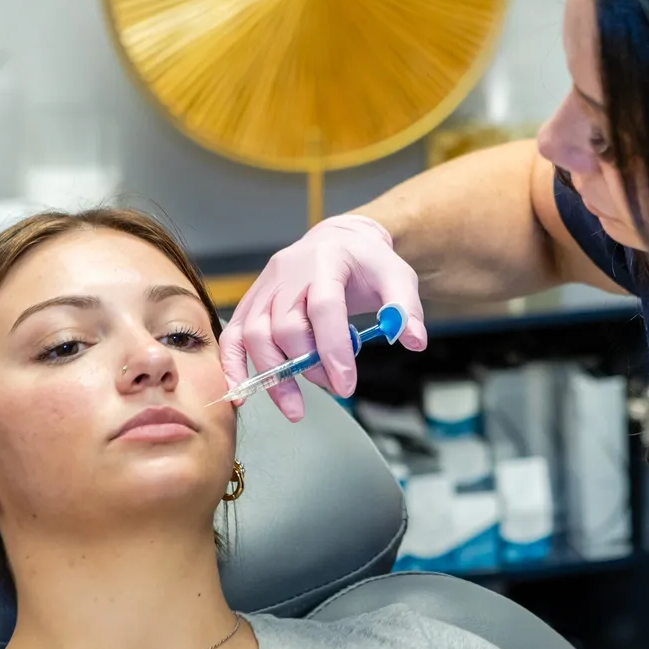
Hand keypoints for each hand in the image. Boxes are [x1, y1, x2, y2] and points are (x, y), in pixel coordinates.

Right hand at [219, 215, 427, 420]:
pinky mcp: (252, 302)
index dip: (333, 349)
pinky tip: (244, 393)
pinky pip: (233, 335)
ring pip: (253, 334)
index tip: (346, 384)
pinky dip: (234, 365)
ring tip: (294, 406)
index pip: (324, 307)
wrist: (338, 241)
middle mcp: (288, 272)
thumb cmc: (366, 263)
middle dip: (307, 366)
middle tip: (335, 388)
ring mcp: (265, 287)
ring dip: (272, 375)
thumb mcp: (397, 277)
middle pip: (285, 325)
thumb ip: (405, 308)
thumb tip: (415, 340)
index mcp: (325, 261)